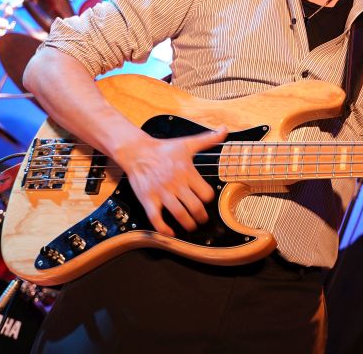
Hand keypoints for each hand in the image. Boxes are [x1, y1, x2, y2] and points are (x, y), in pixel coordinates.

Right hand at [113, 126, 227, 236]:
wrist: (138, 151)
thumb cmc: (164, 149)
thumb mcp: (188, 143)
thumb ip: (208, 139)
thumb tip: (224, 130)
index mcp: (187, 172)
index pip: (206, 193)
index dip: (209, 199)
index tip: (207, 200)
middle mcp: (176, 184)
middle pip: (195, 207)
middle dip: (202, 217)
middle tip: (202, 220)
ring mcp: (162, 193)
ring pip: (179, 215)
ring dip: (188, 224)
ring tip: (191, 226)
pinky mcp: (148, 200)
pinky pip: (156, 218)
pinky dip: (164, 229)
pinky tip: (170, 232)